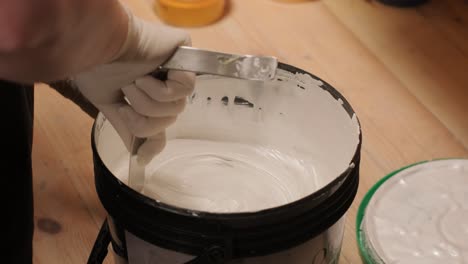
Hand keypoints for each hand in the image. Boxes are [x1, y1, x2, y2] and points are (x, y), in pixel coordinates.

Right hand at [74, 5, 194, 164]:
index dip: (154, 142)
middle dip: (142, 118)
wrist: (93, 44)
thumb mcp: (109, 105)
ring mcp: (177, 67)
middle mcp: (165, 79)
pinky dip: (160, 90)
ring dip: (147, 101)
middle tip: (125, 98)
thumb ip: (130, 128)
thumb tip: (141, 156)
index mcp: (148, 90)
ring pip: (177, 108)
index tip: (142, 156)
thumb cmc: (96, 66)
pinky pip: (184, 89)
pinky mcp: (186, 53)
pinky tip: (146, 75)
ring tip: (133, 81)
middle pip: (169, 120)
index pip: (163, 123)